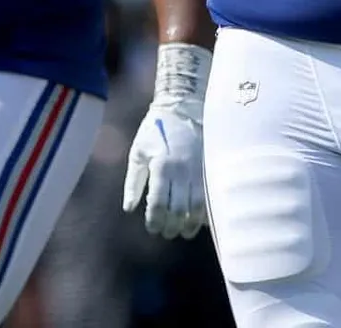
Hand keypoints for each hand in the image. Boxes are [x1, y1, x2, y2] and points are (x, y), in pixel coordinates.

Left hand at [123, 43, 209, 239]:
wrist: (184, 107)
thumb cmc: (155, 129)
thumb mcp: (138, 152)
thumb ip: (133, 181)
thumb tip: (129, 208)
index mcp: (162, 168)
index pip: (158, 205)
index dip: (155, 221)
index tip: (152, 227)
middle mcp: (182, 172)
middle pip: (178, 211)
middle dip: (171, 226)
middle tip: (165, 232)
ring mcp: (199, 172)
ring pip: (196, 208)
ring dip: (188, 224)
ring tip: (181, 231)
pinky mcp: (210, 170)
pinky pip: (209, 198)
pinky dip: (203, 213)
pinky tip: (197, 219)